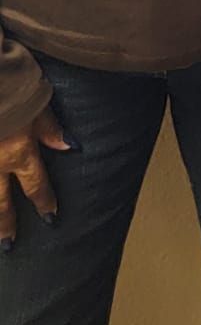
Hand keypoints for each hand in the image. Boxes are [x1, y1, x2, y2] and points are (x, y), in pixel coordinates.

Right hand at [0, 107, 71, 248]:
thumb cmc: (11, 79)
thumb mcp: (38, 99)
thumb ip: (50, 127)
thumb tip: (70, 146)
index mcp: (18, 150)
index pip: (35, 184)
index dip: (44, 202)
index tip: (50, 219)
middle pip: (0, 202)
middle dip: (6, 224)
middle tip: (9, 246)